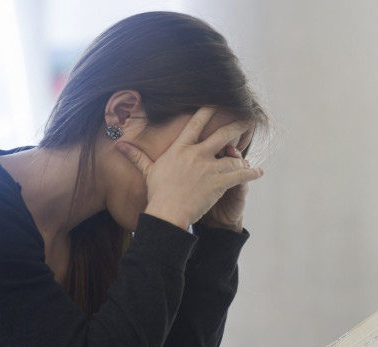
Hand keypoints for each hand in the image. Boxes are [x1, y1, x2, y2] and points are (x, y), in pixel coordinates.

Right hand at [115, 107, 263, 229]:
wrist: (167, 213)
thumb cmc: (157, 194)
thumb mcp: (148, 172)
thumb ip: (137, 156)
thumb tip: (119, 146)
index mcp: (180, 149)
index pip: (195, 123)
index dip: (208, 110)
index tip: (217, 102)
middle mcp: (196, 154)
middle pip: (222, 134)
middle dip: (236, 126)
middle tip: (247, 121)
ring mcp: (209, 168)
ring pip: (234, 157)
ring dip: (243, 159)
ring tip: (249, 161)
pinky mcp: (218, 182)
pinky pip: (240, 174)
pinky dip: (251, 173)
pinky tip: (258, 173)